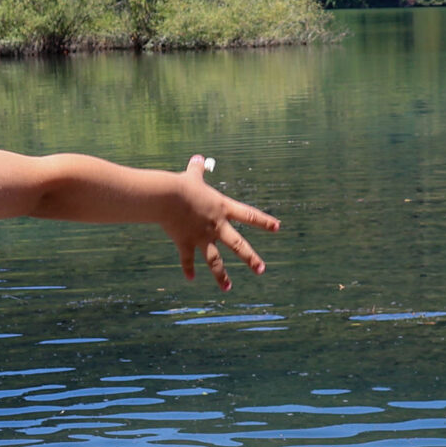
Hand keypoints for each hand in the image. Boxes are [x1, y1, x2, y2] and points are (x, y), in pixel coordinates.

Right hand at [161, 155, 279, 289]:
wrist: (168, 196)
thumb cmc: (182, 185)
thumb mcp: (192, 175)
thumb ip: (198, 169)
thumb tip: (198, 158)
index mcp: (223, 208)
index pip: (249, 216)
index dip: (264, 222)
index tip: (277, 228)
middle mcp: (216, 226)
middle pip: (238, 245)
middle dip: (250, 258)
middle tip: (261, 270)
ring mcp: (201, 236)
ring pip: (215, 260)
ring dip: (221, 276)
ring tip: (228, 288)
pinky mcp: (185, 242)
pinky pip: (187, 259)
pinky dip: (188, 268)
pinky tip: (191, 279)